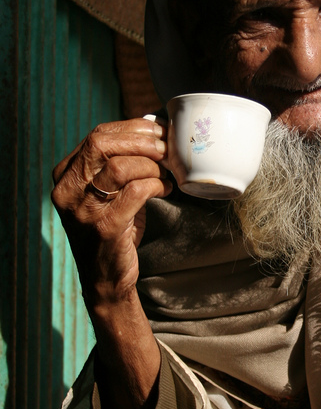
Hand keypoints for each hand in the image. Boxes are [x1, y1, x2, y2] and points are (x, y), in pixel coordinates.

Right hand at [51, 118, 171, 306]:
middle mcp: (68, 190)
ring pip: (119, 165)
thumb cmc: (112, 229)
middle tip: (166, 148)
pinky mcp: (105, 227)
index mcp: (65, 176)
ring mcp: (83, 209)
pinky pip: (136, 191)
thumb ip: (116, 162)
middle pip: (103, 143)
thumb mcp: (105, 192)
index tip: (158, 131)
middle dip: (141, 140)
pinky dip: (157, 185)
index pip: (98, 135)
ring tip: (167, 173)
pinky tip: (166, 189)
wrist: (105, 279)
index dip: (133, 128)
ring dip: (151, 165)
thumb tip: (152, 128)